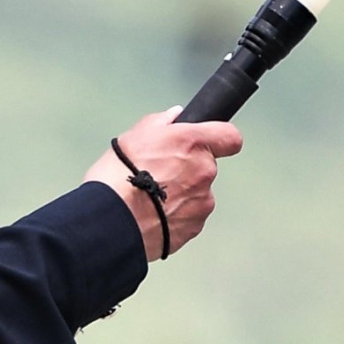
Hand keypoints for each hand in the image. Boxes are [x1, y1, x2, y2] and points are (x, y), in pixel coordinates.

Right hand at [83, 107, 242, 260]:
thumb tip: (173, 118)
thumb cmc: (120, 177)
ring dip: (182, 193)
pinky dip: (176, 214)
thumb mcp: (134, 135)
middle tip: (160, 172)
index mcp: (193, 143)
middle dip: (188, 168)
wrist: (113, 219)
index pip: (229, 136)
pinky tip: (153, 212)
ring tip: (151, 197)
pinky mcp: (195, 226)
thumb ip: (161, 122)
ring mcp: (202, 200)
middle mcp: (204, 171)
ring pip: (199, 192)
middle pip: (207, 166)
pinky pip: (190, 215)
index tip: (209, 142)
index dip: (220, 139)